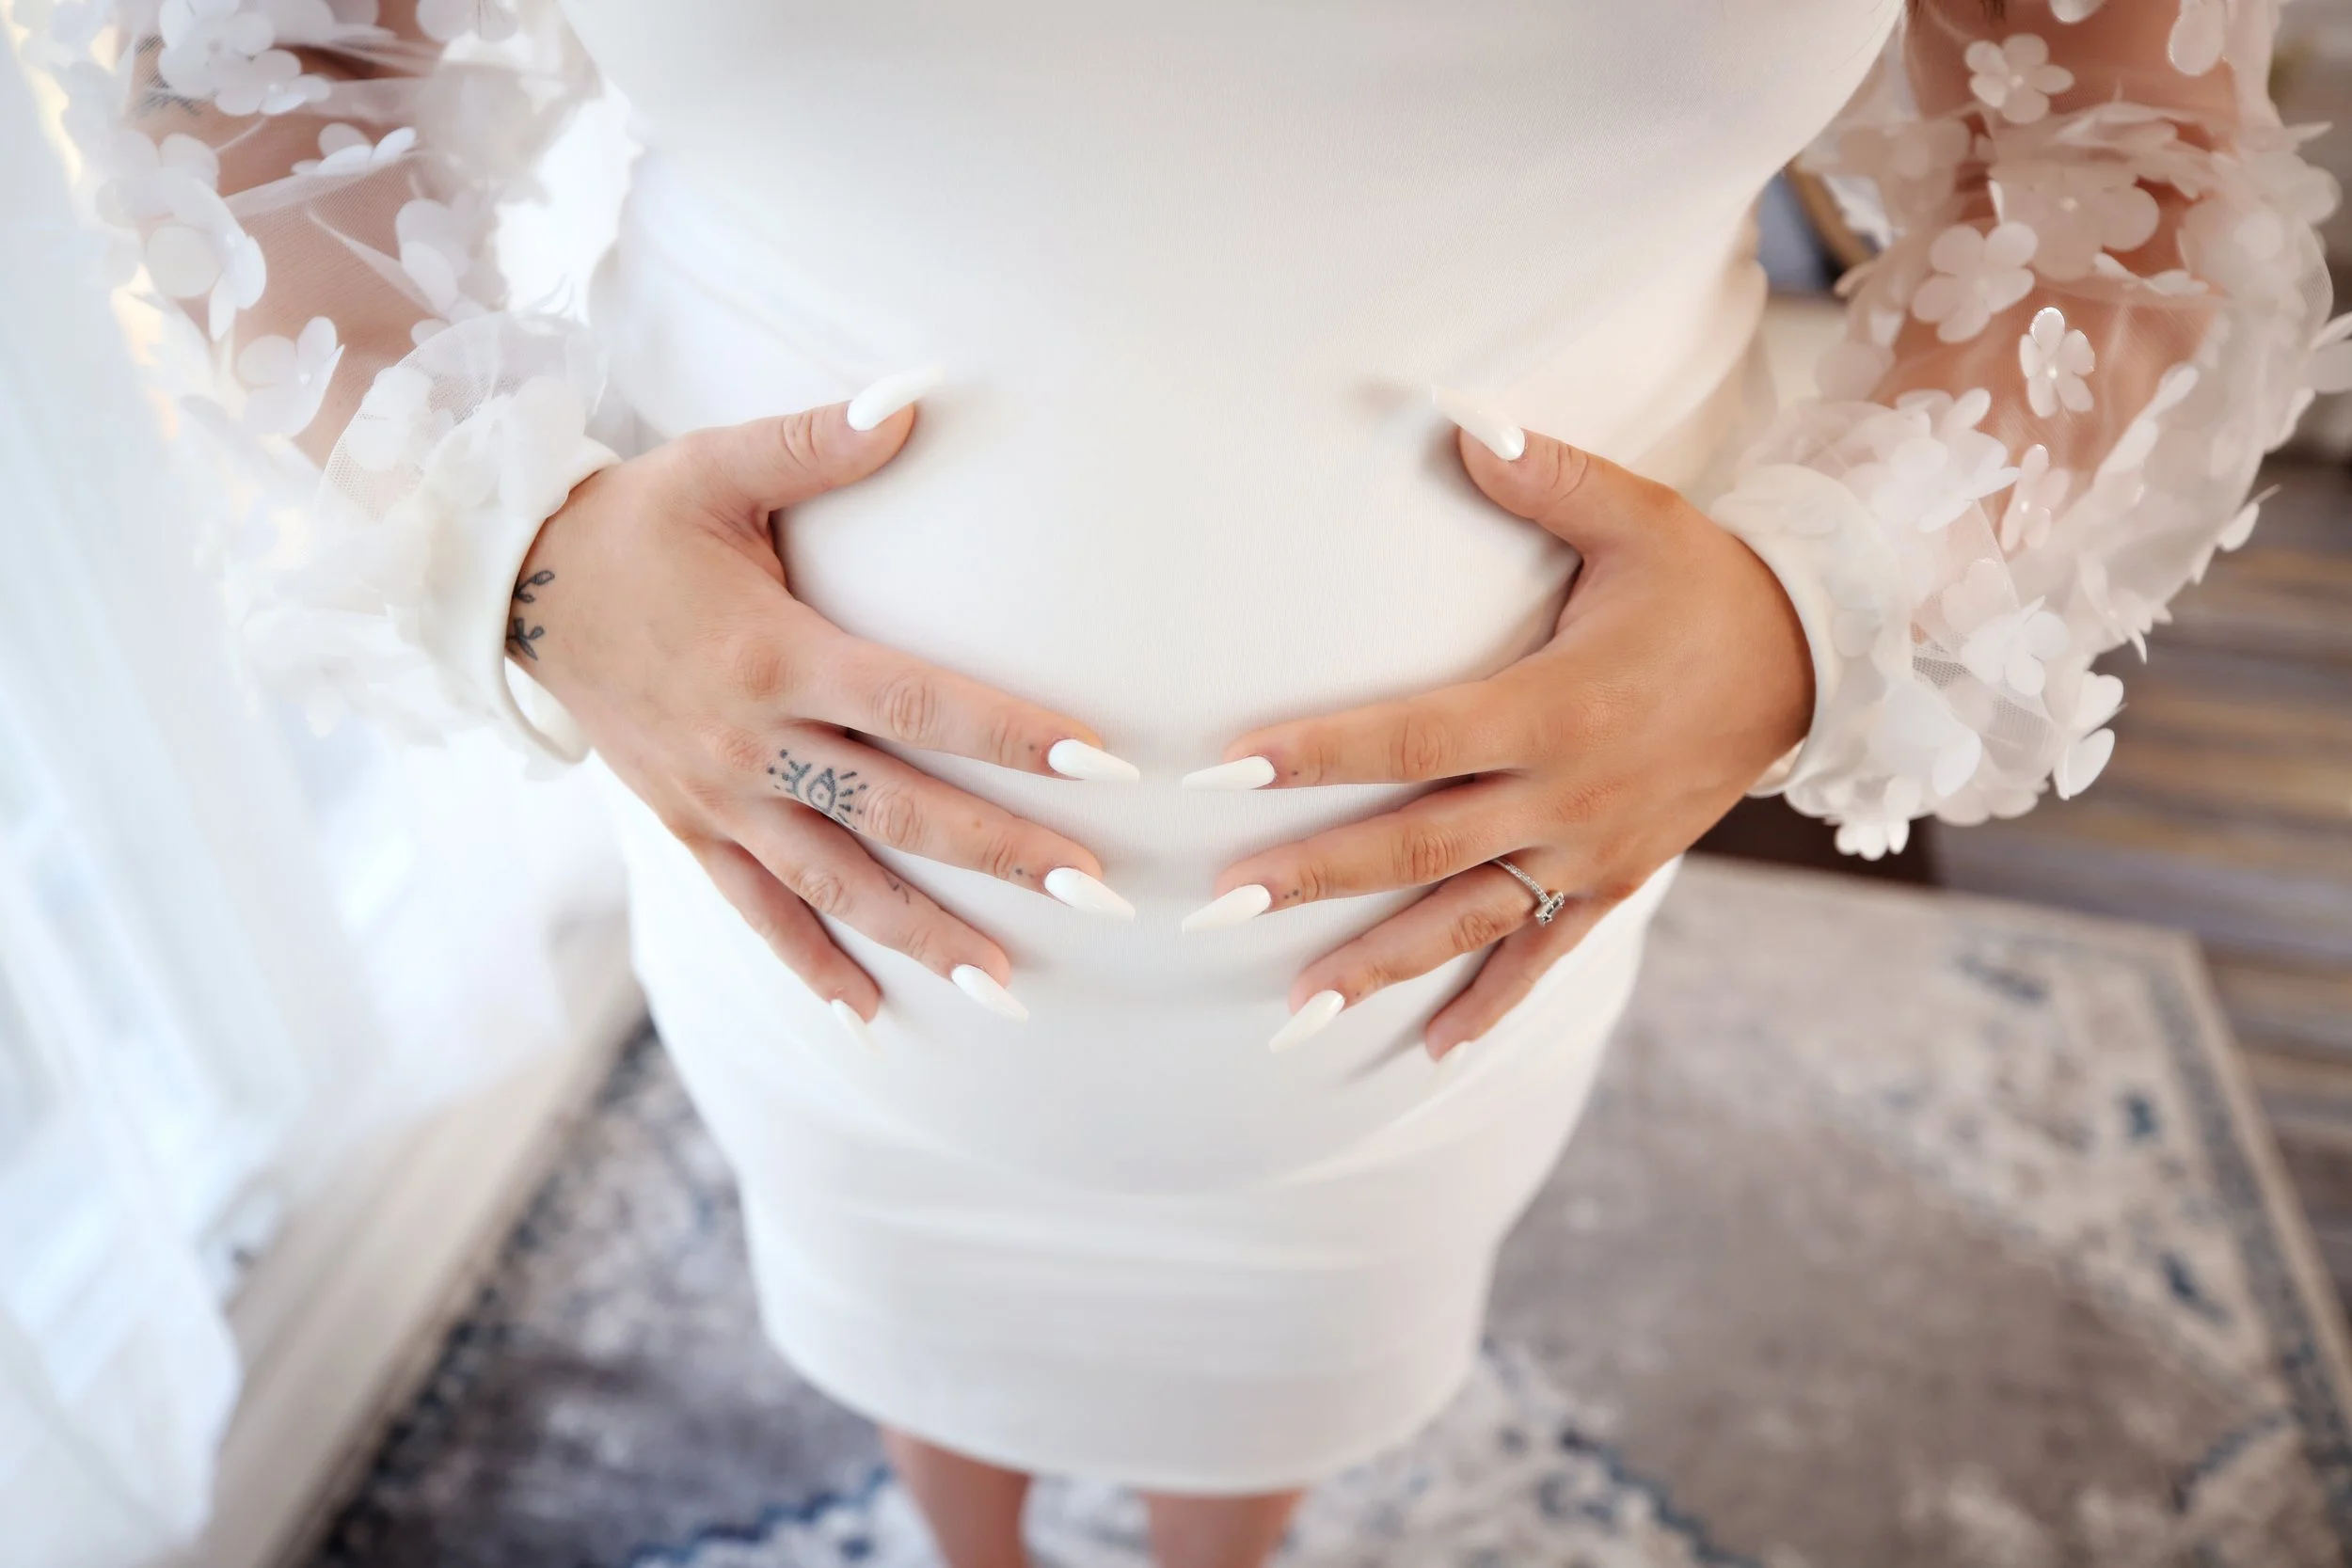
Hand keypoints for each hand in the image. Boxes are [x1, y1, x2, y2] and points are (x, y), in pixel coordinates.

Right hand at [510, 386, 1137, 1029]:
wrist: (512, 588)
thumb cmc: (636, 522)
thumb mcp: (716, 466)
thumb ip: (819, 441)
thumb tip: (917, 395)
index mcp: (773, 654)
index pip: (916, 702)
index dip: (1009, 733)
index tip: (1100, 764)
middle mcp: (749, 743)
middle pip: (897, 810)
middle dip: (1003, 855)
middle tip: (1099, 893)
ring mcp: (716, 798)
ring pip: (836, 884)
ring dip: (924, 937)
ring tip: (1009, 987)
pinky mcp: (687, 828)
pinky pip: (756, 913)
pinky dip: (810, 966)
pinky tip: (870, 1017)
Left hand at [1196, 411, 1813, 1059]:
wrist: (1816, 661)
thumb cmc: (1707, 581)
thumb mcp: (1637, 517)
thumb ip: (1544, 473)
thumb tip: (1457, 415)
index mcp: (1555, 706)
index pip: (1411, 739)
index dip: (1318, 754)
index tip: (1228, 770)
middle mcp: (1566, 793)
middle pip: (1418, 845)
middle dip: (1315, 875)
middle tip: (1220, 904)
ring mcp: (1590, 850)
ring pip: (1467, 919)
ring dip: (1379, 964)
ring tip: (1294, 1008)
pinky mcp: (1614, 882)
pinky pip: (1543, 954)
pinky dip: (1489, 1006)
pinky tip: (1430, 1052)